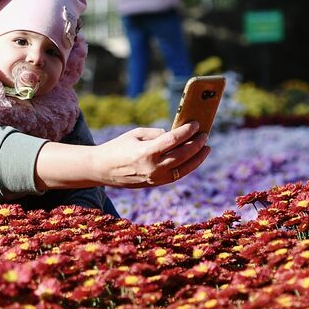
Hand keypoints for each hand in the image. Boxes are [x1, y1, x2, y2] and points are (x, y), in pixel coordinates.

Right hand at [94, 121, 210, 187]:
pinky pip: (177, 175)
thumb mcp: (135, 134)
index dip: (187, 131)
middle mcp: (153, 167)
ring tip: (206, 148)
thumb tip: (174, 135)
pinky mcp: (155, 184)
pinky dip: (188, 166)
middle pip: (183, 154)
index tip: (196, 124)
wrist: (102, 169)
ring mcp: (155, 178)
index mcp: (146, 152)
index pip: (173, 140)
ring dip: (198, 157)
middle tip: (205, 134)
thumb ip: (156, 134)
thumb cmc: (118, 147)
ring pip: (184, 168)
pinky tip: (194, 158)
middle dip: (196, 143)